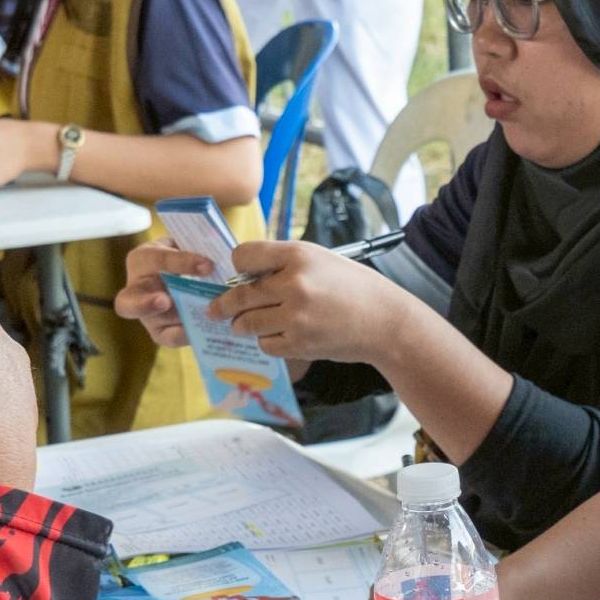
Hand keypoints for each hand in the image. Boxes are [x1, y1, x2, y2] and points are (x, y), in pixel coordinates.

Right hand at [112, 242, 216, 347]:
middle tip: (164, 301)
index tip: (208, 265)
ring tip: (204, 317)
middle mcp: (136, 290)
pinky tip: (206, 330)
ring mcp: (145, 315)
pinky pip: (169, 338)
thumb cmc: (182, 253)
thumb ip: (194, 248)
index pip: (158, 260)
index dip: (182, 263)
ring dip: (180, 319)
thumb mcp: (184, 243)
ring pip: (155, 322)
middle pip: (129, 302)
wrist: (185, 272)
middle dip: (145, 303)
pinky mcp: (159, 332)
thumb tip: (217, 257)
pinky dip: (187, 335)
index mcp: (141, 260)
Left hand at [210, 240, 408, 364]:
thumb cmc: (351, 286)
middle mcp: (295, 284)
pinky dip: (266, 341)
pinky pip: (266, 344)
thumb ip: (282, 263)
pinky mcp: (300, 343)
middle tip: (215, 310)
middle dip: (224, 304)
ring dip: (241, 325)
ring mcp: (296, 316)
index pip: (244, 255)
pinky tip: (276, 335)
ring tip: (241, 324)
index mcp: (298, 255)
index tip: (237, 273)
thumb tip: (242, 275)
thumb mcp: (319, 259)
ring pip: (248, 323)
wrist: (384, 320)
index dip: (236, 265)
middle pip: (240, 295)